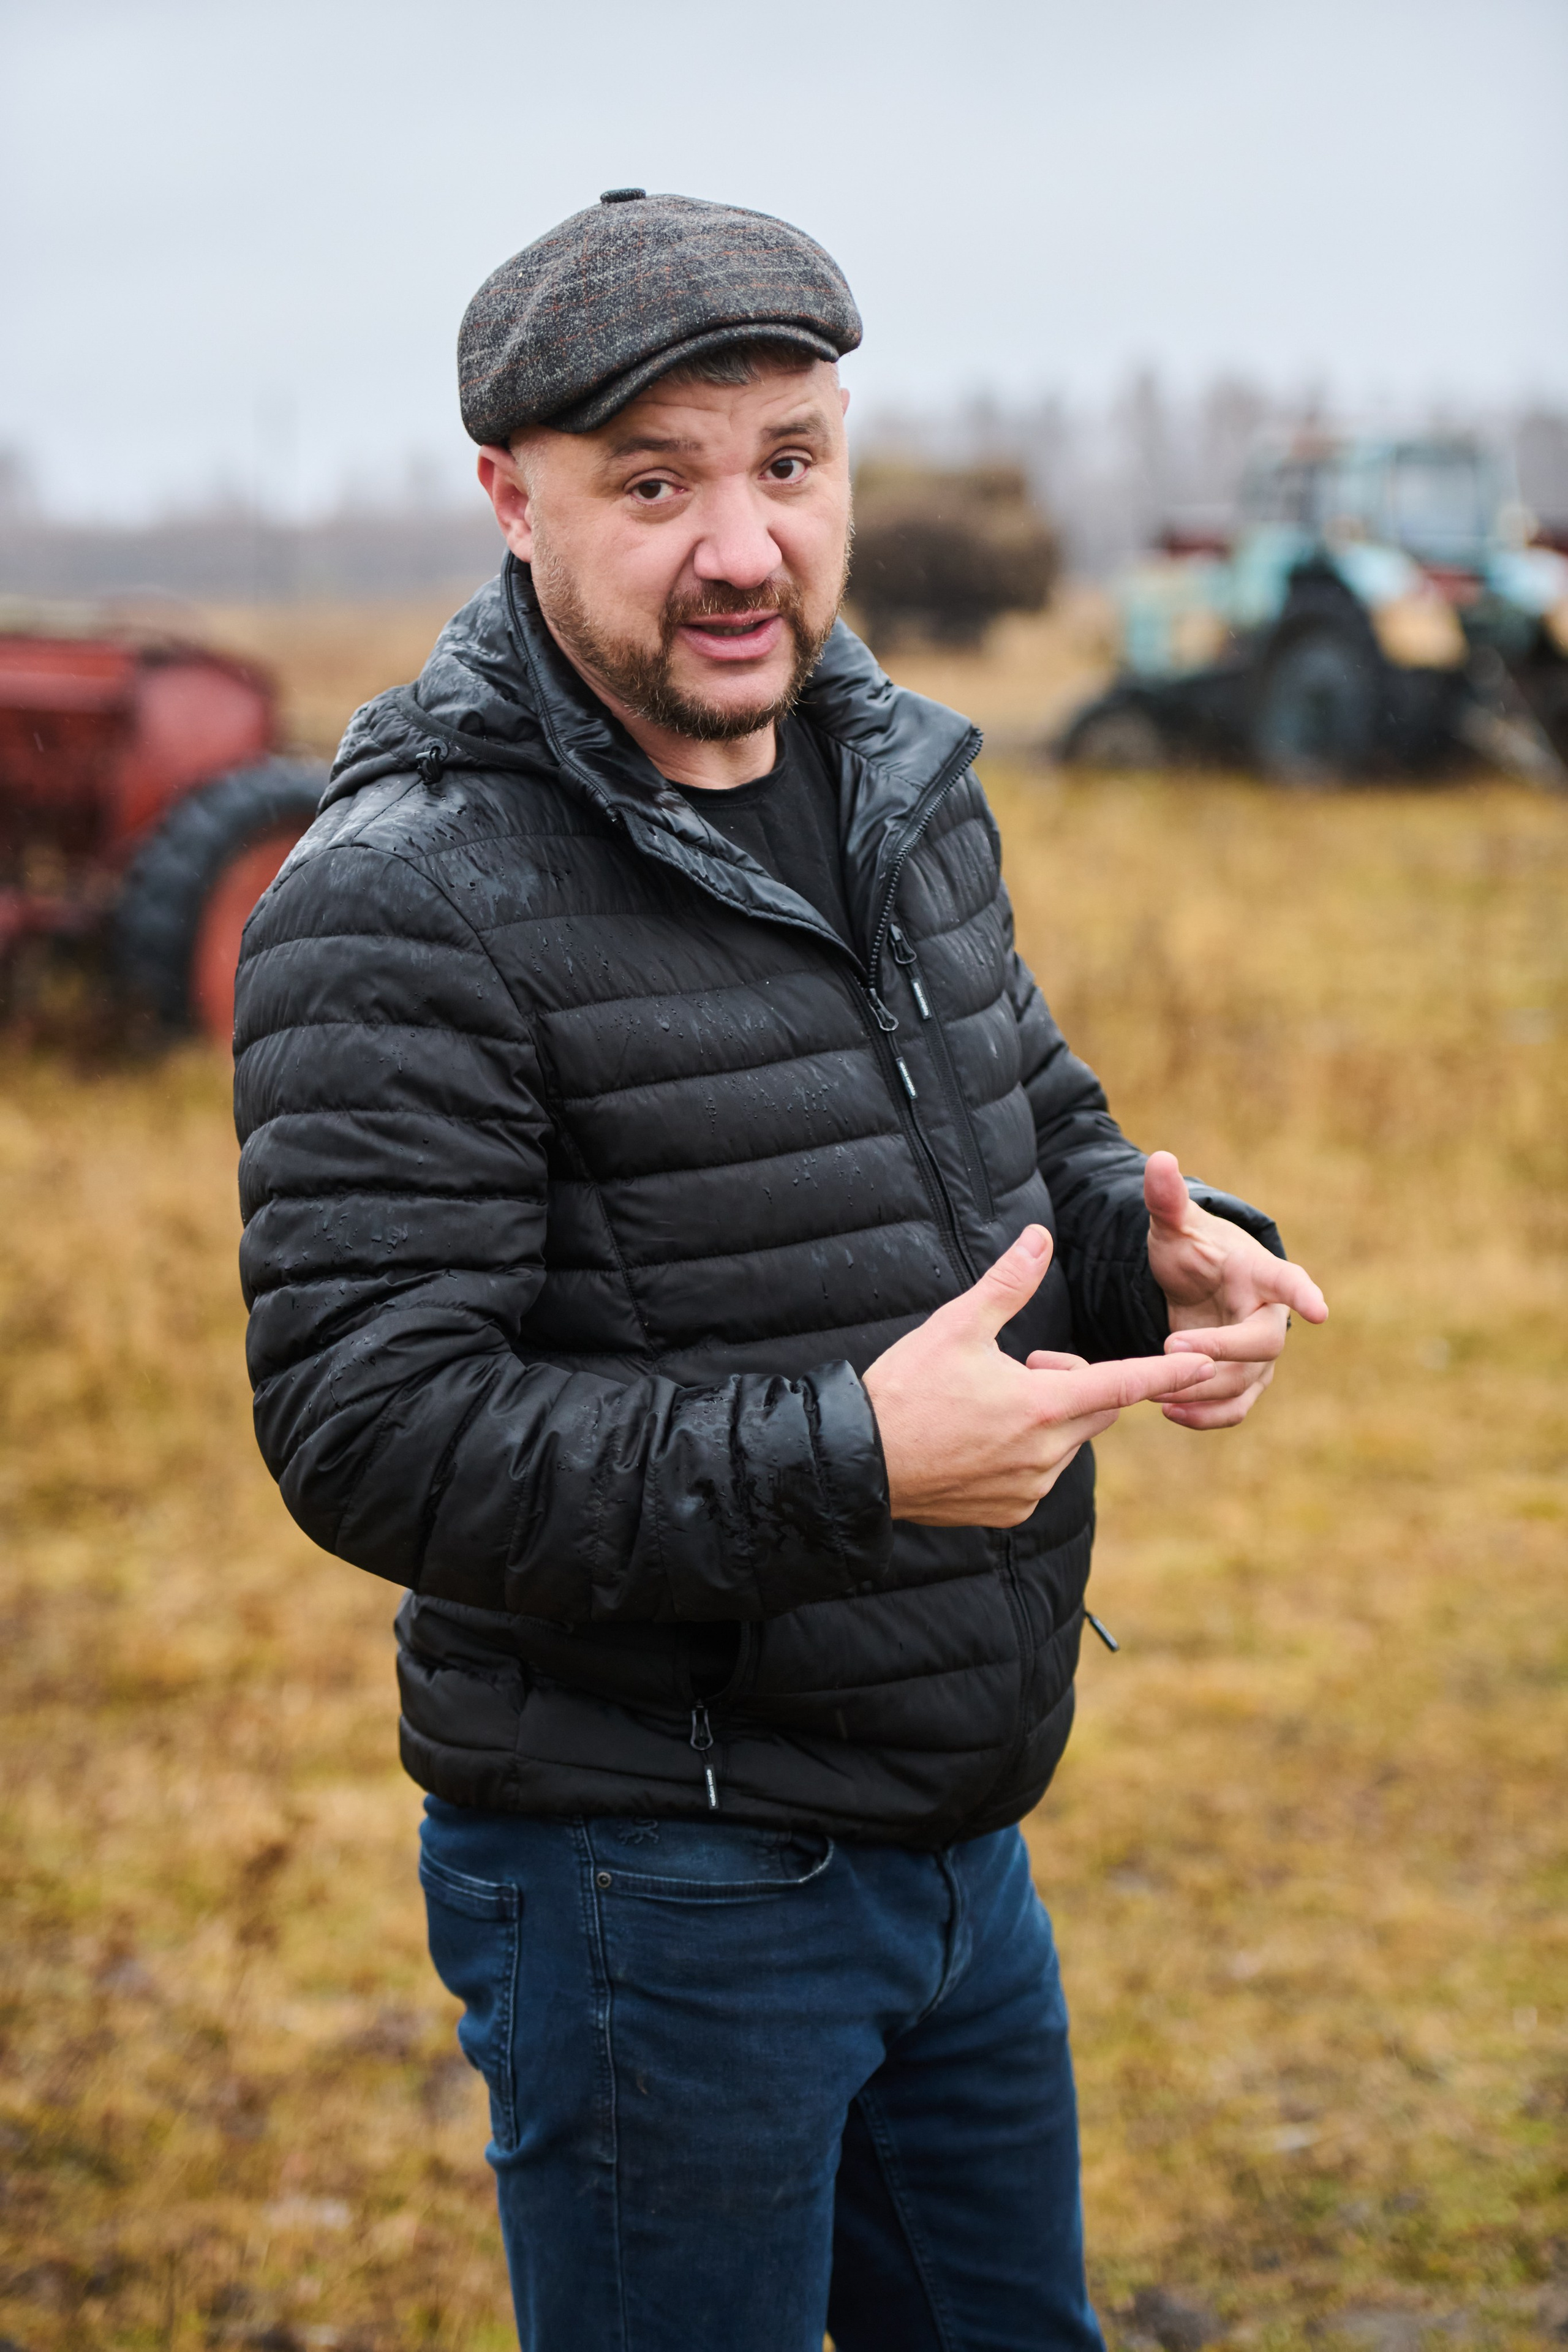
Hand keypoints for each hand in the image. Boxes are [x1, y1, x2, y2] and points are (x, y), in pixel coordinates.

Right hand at [862, 1224, 1215, 1525]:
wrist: (859, 1464)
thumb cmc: (905, 1390)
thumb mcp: (955, 1327)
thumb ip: (1007, 1283)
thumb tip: (1039, 1237)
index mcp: (1042, 1405)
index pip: (1123, 1383)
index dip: (1168, 1370)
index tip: (1207, 1362)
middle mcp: (1046, 1453)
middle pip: (1098, 1408)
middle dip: (1079, 1381)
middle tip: (1027, 1363)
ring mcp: (1030, 1488)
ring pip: (1070, 1441)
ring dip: (1051, 1417)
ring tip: (992, 1403)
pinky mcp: (1011, 1512)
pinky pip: (1041, 1474)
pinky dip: (1028, 1452)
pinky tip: (980, 1440)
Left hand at [1145, 1150, 1326, 1428]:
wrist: (1195, 1285)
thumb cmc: (1192, 1250)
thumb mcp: (1174, 1226)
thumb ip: (1167, 1199)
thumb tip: (1158, 1159)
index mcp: (1259, 1274)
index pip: (1290, 1282)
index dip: (1304, 1296)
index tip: (1320, 1311)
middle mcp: (1268, 1316)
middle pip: (1263, 1343)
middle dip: (1221, 1350)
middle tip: (1170, 1347)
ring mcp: (1258, 1354)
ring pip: (1245, 1383)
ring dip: (1202, 1389)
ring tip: (1157, 1388)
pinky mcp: (1242, 1381)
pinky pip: (1234, 1408)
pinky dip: (1205, 1416)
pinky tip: (1169, 1411)